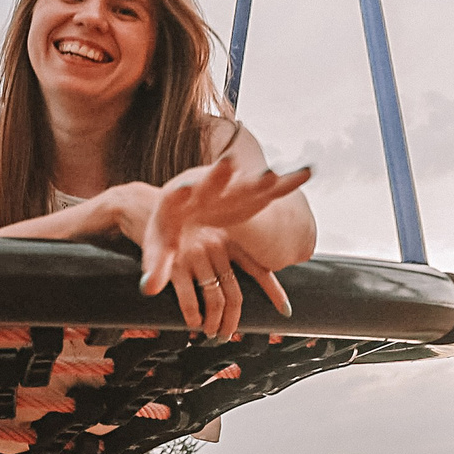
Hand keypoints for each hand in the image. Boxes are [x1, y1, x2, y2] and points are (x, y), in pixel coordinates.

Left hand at [140, 156, 311, 335]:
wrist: (182, 205)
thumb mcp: (159, 247)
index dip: (181, 193)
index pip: (176, 196)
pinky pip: (271, 189)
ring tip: (272, 175)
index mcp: (176, 199)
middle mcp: (203, 187)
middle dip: (220, 175)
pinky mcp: (247, 194)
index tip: (184, 188)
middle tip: (228, 164)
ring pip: (246, 183)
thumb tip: (147, 289)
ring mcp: (227, 189)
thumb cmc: (168, 227)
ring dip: (259, 180)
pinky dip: (288, 182)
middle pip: (212, 181)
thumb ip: (157, 266)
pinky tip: (307, 173)